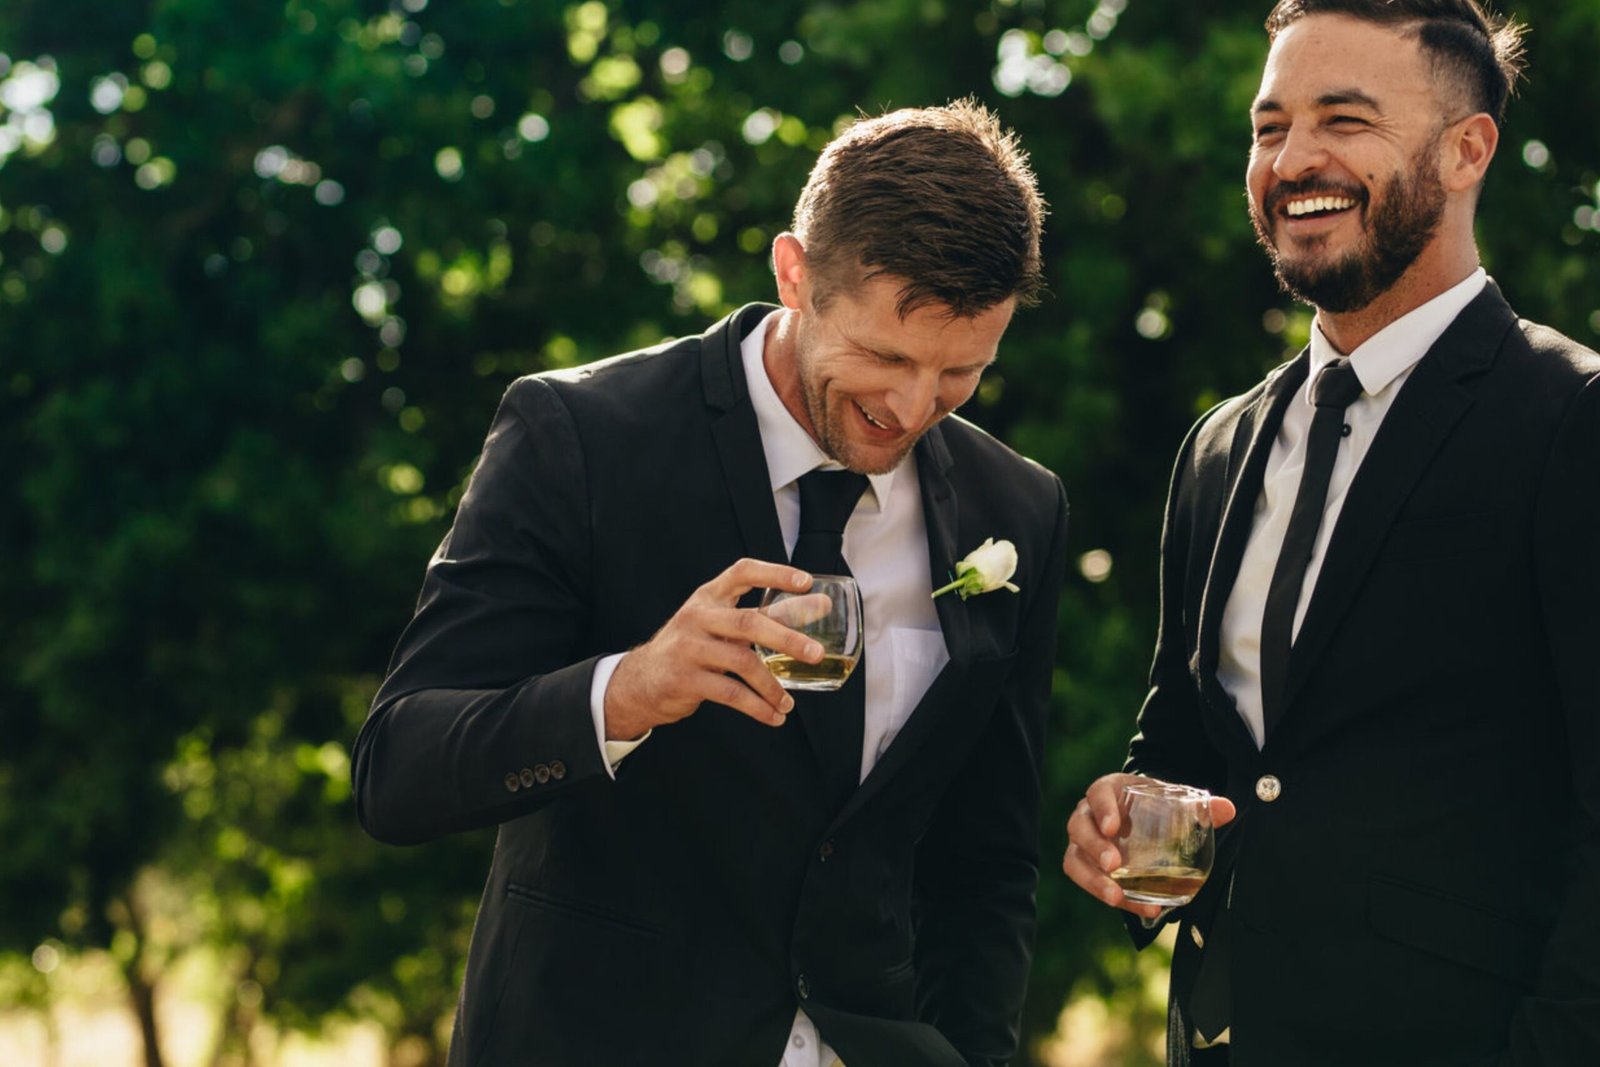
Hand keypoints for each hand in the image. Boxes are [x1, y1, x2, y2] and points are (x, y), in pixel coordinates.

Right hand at [604, 558, 822, 738]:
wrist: (640, 681)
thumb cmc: (692, 648)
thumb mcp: (719, 624)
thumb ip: (763, 616)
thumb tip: (818, 605)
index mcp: (709, 597)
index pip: (742, 572)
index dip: (775, 573)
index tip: (807, 582)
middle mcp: (697, 617)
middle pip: (748, 622)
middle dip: (787, 638)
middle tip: (816, 653)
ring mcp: (689, 648)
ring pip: (742, 662)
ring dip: (772, 686)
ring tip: (788, 704)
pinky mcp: (685, 679)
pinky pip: (730, 694)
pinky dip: (757, 707)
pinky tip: (773, 716)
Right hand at [1062, 773, 1236, 919]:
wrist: (1140, 815)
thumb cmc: (1153, 805)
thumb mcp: (1174, 800)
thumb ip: (1201, 806)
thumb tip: (1227, 809)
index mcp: (1108, 791)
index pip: (1097, 794)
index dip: (1102, 809)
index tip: (1114, 827)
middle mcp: (1088, 815)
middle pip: (1079, 828)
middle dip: (1094, 847)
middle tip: (1114, 864)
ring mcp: (1083, 842)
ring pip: (1075, 859)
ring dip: (1093, 880)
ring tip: (1116, 896)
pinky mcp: (1085, 865)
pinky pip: (1086, 882)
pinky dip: (1110, 897)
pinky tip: (1141, 909)